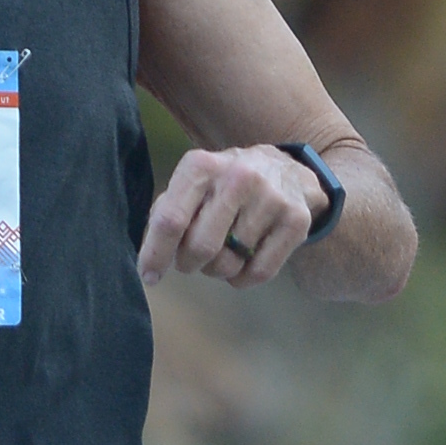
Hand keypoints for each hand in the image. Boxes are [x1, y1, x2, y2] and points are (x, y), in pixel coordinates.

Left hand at [138, 143, 324, 287]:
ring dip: (217, 270)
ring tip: (223, 250)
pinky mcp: (296, 221)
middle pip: (200, 247)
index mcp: (202, 165)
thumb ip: (167, 213)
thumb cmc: (223, 185)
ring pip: (228, 265)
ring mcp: (271, 198)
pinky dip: (242, 279)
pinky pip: (257, 274)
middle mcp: (238, 177)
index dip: (155, 254)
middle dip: (188, 264)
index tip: (149, 276)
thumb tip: (151, 261)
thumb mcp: (192, 184)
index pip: (170, 220)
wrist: (286, 170)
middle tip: (191, 259)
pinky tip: (244, 260)